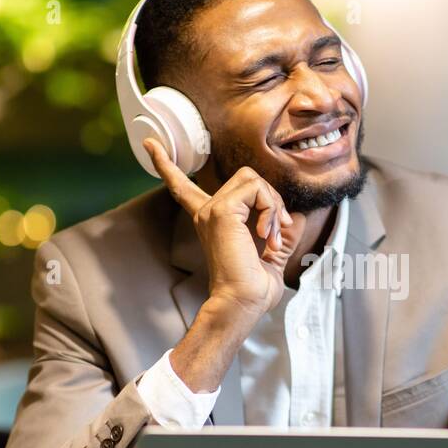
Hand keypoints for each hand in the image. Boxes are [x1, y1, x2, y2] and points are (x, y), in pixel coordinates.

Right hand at [144, 137, 305, 317]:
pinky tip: (266, 235)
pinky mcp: (222, 212)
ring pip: (254, 180)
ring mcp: (212, 211)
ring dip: (274, 206)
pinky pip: (257, 189)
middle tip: (276, 233)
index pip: (184, 187)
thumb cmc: (254, 287)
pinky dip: (271, 210)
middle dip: (272, 200)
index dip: (166, 165)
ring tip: (271, 236)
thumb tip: (297, 214)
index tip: (150, 144)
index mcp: (212, 220)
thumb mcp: (273, 252)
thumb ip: (280, 229)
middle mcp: (207, 213)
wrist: (243, 302)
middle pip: (247, 177)